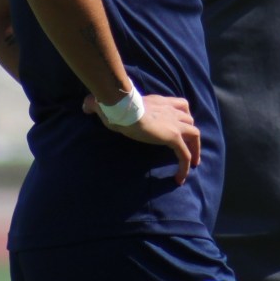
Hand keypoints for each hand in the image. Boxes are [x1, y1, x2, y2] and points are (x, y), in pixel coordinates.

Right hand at [83, 92, 200, 184]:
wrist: (123, 109)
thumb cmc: (114, 106)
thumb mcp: (106, 104)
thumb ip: (96, 104)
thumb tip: (85, 105)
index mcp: (159, 102)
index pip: (180, 104)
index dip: (182, 114)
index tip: (179, 127)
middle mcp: (171, 111)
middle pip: (189, 118)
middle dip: (189, 131)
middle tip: (187, 146)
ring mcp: (174, 124)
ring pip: (194, 135)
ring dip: (195, 149)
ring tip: (191, 164)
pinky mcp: (174, 137)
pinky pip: (185, 154)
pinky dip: (186, 166)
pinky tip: (179, 179)